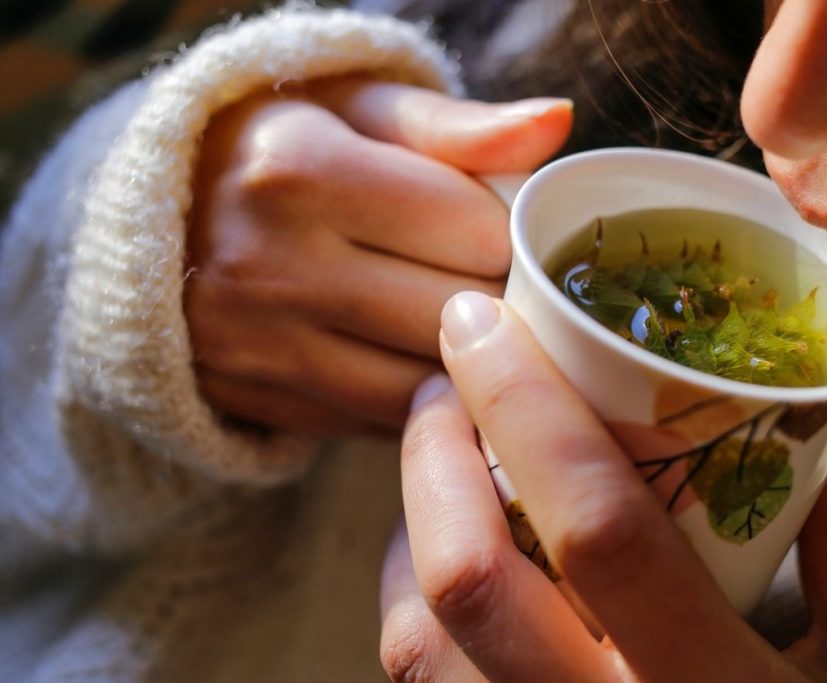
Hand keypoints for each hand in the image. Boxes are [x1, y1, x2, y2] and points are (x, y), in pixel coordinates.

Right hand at [184, 79, 571, 434]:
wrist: (159, 221)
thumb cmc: (284, 150)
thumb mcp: (360, 112)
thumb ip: (459, 125)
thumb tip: (557, 122)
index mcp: (300, 170)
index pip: (475, 230)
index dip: (511, 235)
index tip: (503, 231)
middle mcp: (269, 266)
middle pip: (457, 317)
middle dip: (501, 303)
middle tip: (502, 283)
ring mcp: (257, 346)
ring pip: (427, 386)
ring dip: (469, 365)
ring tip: (470, 326)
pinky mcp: (258, 402)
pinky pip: (383, 424)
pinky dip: (421, 400)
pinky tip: (421, 362)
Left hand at [379, 291, 826, 681]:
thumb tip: (801, 439)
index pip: (598, 523)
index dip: (527, 406)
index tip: (482, 322)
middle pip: (467, 576)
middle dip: (433, 453)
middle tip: (445, 380)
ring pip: (414, 643)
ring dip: (406, 525)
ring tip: (433, 457)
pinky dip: (408, 605)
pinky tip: (433, 561)